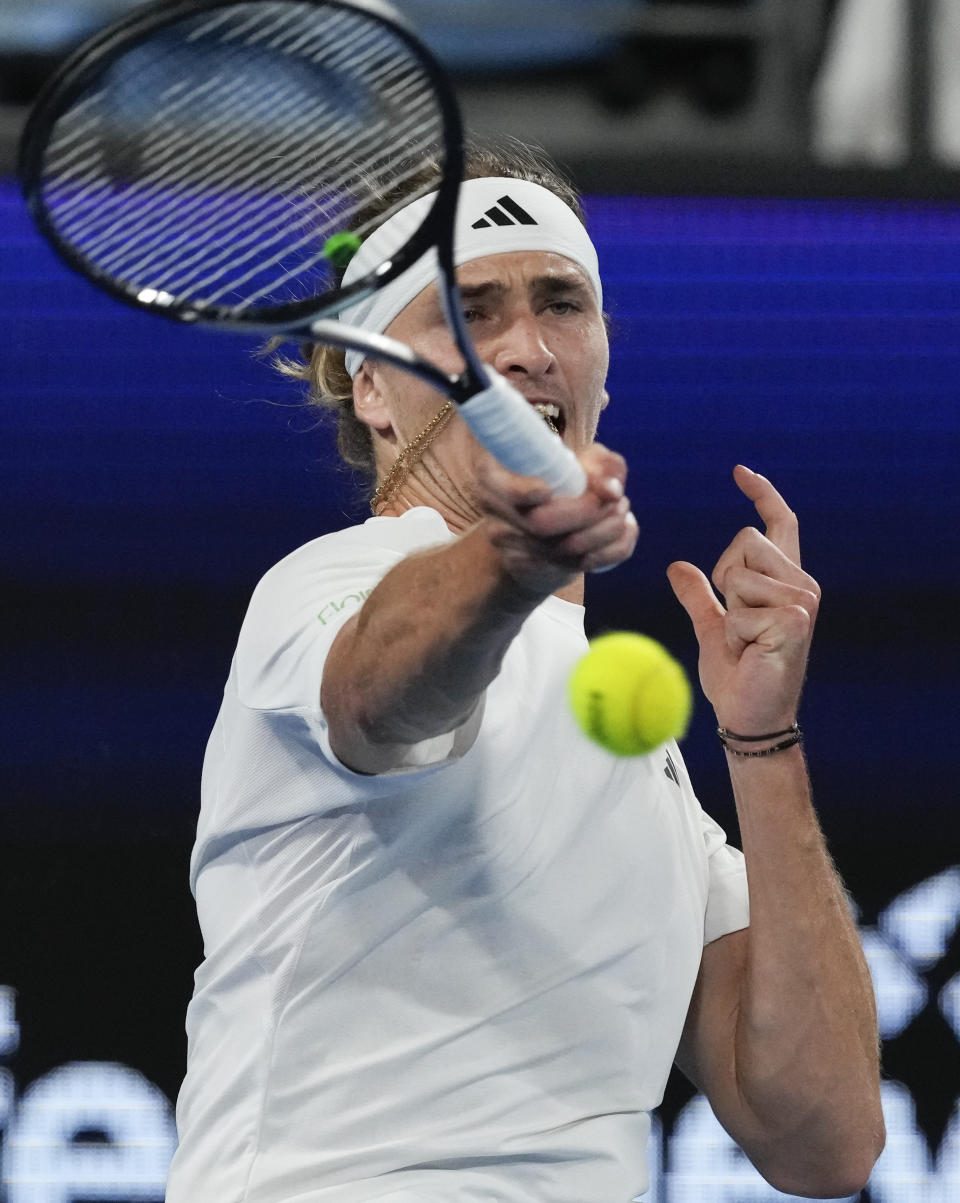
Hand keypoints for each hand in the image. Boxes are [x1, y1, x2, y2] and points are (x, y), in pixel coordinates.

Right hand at [476, 443, 638, 595]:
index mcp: (493, 479)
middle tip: (616, 497)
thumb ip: (599, 464)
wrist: (538, 530)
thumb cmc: (557, 481)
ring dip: (608, 528)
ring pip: (566, 550)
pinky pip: (585, 565)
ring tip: (622, 507)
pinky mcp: (540, 574)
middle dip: (588, 510)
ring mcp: (516, 552)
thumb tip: (612, 490)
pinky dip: (617, 547)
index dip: (521, 492)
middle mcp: (498, 518)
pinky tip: (626, 527)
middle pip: (539, 525)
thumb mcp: (574, 459)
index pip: (500, 490)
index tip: (546, 490)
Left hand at [667, 466, 820, 734]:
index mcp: (784, 580)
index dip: (761, 495)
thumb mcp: (711, 628)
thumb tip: (677, 566)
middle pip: (744, 540)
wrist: (750, 716)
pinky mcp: (795, 619)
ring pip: (737, 572)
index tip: (739, 471)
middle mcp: (801, 583)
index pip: (778, 524)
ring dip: (729, 610)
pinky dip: (732, 634)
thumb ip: (698, 596)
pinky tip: (752, 652)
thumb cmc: (737, 675)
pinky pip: (737, 608)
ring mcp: (802, 600)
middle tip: (738, 623)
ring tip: (747, 640)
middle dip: (725, 578)